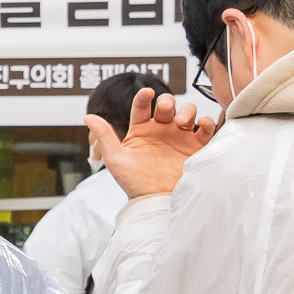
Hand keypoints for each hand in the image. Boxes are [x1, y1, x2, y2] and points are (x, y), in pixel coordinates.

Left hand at [85, 87, 215, 200]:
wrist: (154, 201)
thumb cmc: (133, 182)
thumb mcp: (116, 158)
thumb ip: (104, 136)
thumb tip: (88, 116)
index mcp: (141, 130)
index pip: (142, 106)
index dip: (144, 97)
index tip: (147, 92)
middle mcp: (161, 130)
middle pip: (167, 105)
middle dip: (168, 101)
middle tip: (166, 108)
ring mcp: (179, 137)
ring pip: (187, 112)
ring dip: (187, 111)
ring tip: (182, 122)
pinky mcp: (195, 146)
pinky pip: (204, 129)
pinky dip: (206, 122)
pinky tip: (201, 124)